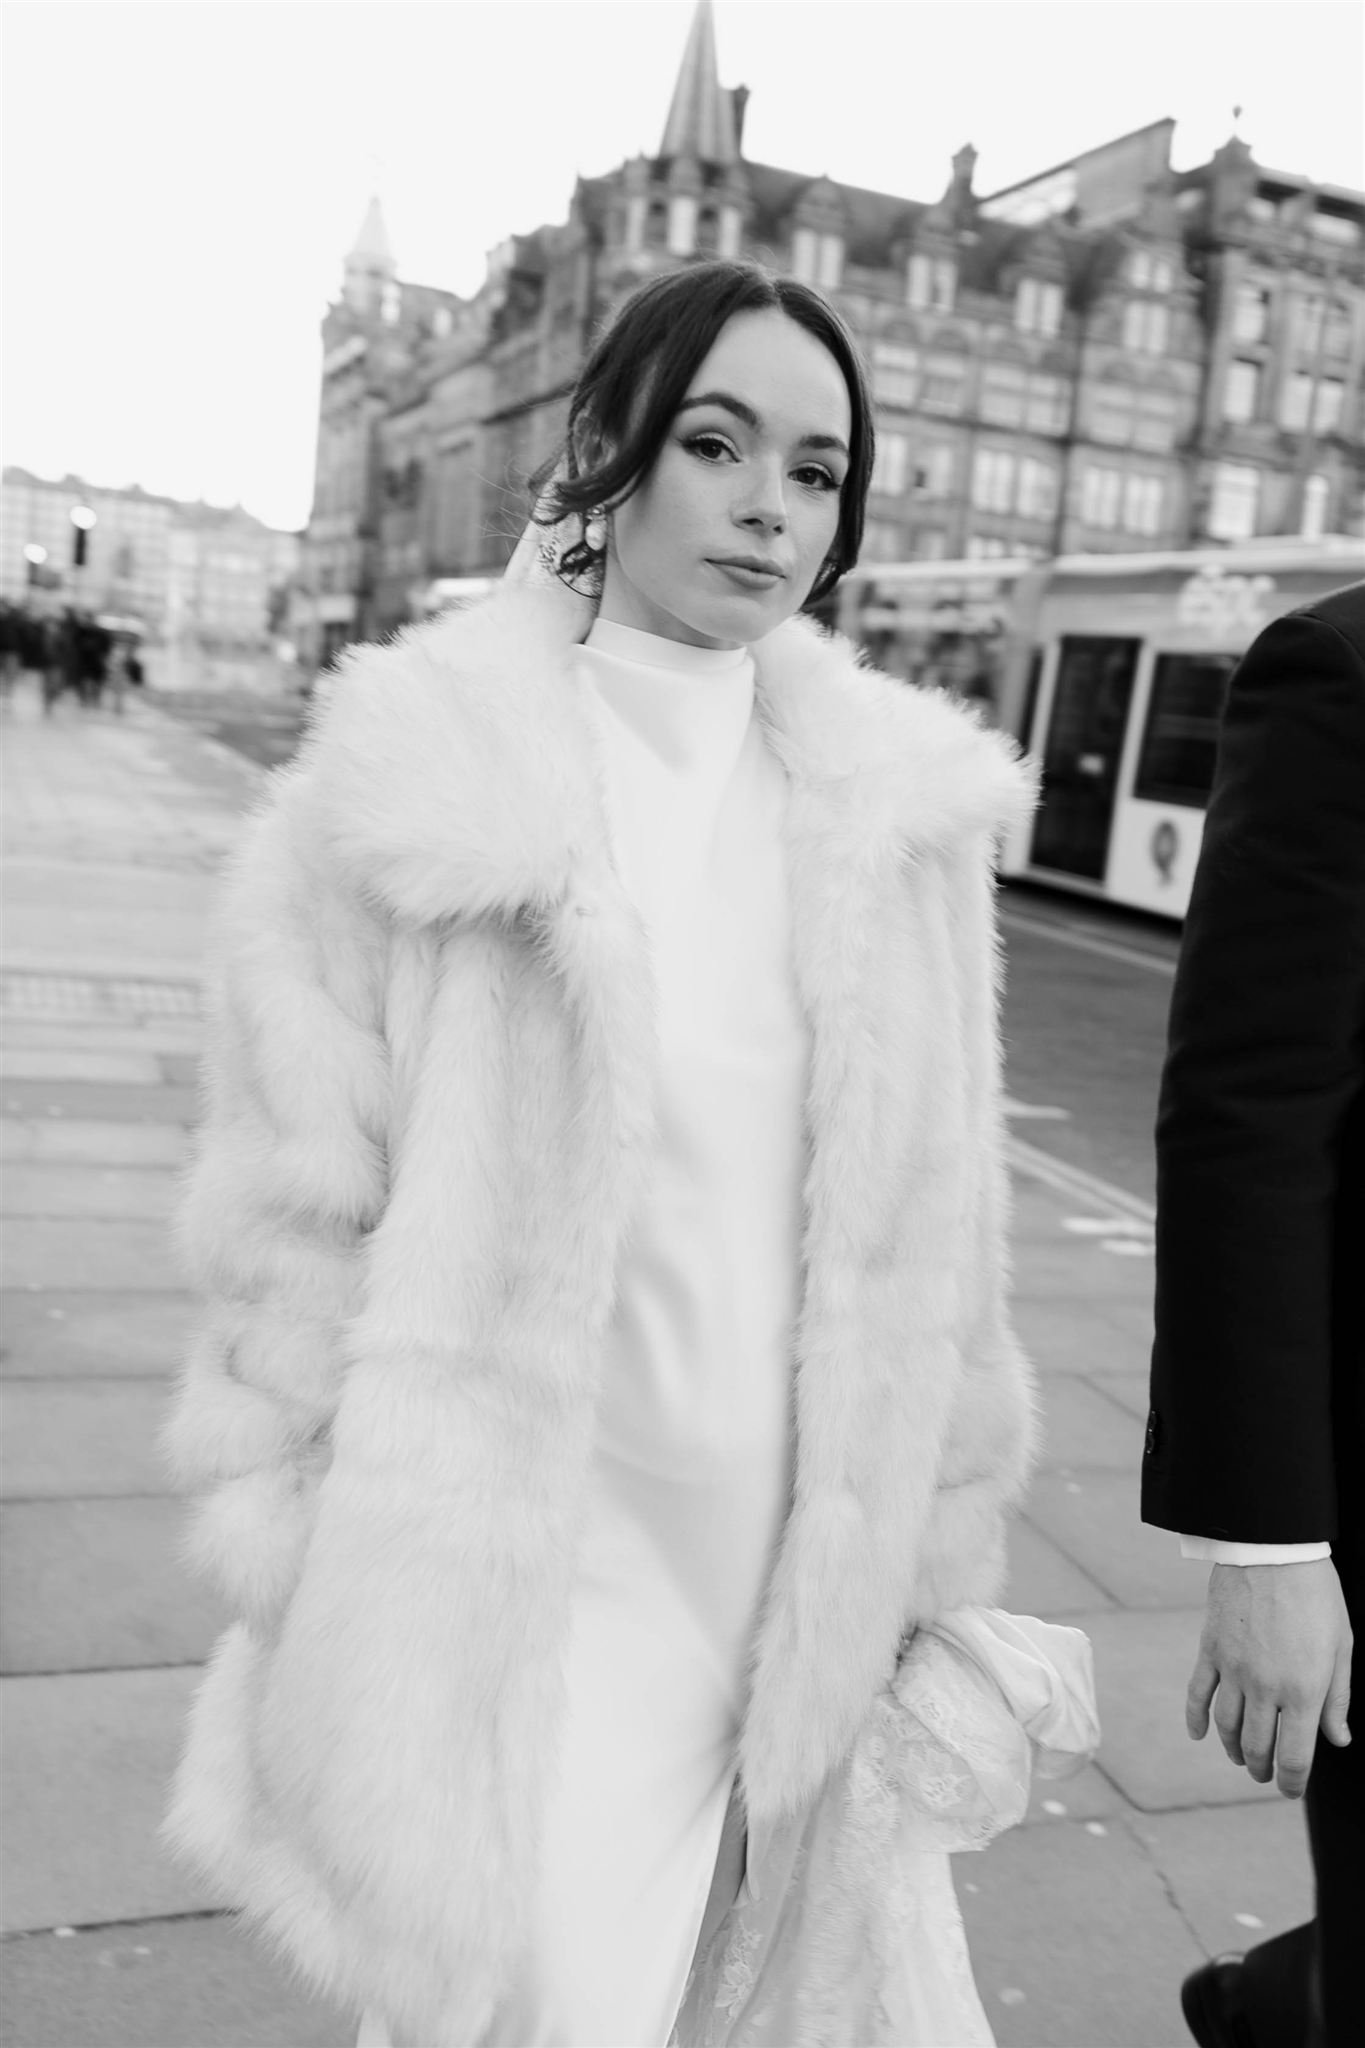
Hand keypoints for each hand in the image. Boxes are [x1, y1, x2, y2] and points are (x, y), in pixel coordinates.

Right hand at [1186, 1559, 1352, 1798]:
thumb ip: (1337, 1698)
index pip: (1295, 1757)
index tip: (1292, 1791)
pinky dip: (1196, 1720)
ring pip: (1227, 1727)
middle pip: (1257, 1748)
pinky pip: (1198, 1694)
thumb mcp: (1341, 1646)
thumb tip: (1338, 1739)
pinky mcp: (1210, 1650)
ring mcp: (1233, 1669)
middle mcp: (1265, 1687)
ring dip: (1233, 1750)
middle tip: (1266, 1775)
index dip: (1293, 1783)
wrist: (1272, 1549)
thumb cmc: (1316, 1595)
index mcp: (1304, 1690)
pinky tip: (1200, 1735)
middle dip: (1263, 1770)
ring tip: (1241, 1758)